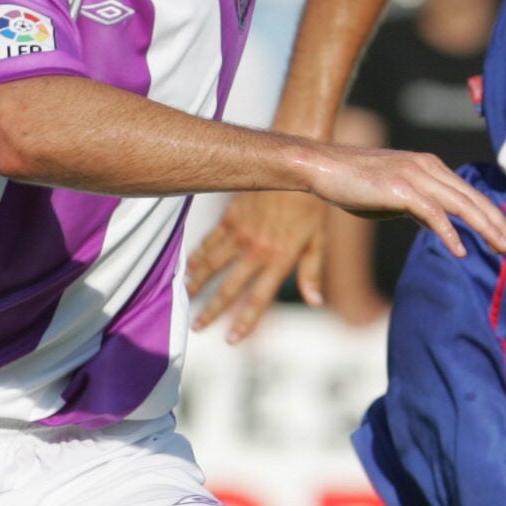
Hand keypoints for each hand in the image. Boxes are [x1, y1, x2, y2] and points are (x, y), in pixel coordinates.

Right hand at [186, 189, 329, 340]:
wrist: (295, 165)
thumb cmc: (312, 203)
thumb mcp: (318, 239)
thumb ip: (312, 271)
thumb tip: (315, 301)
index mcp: (280, 259)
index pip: (259, 298)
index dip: (245, 321)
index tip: (231, 339)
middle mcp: (256, 250)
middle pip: (229, 288)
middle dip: (212, 310)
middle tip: (197, 327)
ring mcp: (240, 233)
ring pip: (212, 266)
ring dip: (198, 285)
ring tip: (186, 299)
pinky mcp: (230, 217)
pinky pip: (209, 242)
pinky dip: (198, 257)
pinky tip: (188, 269)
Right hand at [289, 145, 505, 271]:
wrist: (322, 167)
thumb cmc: (354, 183)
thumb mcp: (394, 196)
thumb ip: (420, 207)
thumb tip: (441, 225)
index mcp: (430, 167)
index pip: (470, 194)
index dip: (492, 215)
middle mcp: (428, 167)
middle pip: (473, 199)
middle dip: (498, 224)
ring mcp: (415, 176)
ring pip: (461, 205)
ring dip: (485, 229)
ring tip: (502, 249)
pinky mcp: (400, 188)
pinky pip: (433, 213)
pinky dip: (449, 233)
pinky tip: (461, 250)